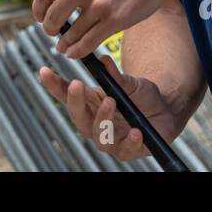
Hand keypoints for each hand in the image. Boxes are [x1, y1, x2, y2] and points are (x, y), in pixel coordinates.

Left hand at [32, 0, 187, 58]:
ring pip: (70, 34)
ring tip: (63, 47)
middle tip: (54, 32)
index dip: (39, 11)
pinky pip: (87, 43)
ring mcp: (96, 5)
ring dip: (64, 44)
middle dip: (51, 29)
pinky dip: (77, 51)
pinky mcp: (114, 20)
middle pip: (51, 19)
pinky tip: (74, 53)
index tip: (41, 17)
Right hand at [38, 55, 177, 160]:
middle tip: (77, 84)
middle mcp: (96, 123)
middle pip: (78, 117)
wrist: (167, 110)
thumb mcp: (129, 82)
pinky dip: (129, 142)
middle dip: (75, 102)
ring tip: (110, 102)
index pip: (67, 96)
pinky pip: (125, 151)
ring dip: (102, 120)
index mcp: (91, 103)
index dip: (54, 86)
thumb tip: (103, 60)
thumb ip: (116, 76)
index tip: (44, 70)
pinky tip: (135, 132)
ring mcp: (111, 139)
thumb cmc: (142, 95)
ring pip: (98, 137)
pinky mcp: (129, 151)